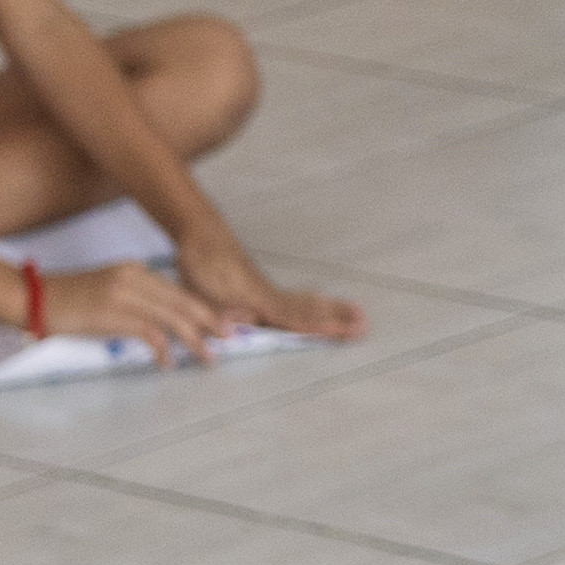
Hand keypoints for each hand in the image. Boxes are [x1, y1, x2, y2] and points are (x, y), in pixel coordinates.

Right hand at [43, 258, 240, 360]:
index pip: (180, 291)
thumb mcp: (110, 290)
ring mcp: (125, 294)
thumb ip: (137, 299)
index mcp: (137, 270)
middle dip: (210, 321)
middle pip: (184, 302)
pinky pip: (149, 333)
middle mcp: (136, 277)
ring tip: (208, 357)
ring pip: (173, 317)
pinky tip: (167, 363)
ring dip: (194, 340)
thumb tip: (162, 324)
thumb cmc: (69, 299)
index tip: (223, 321)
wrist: (33, 297)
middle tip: (230, 337)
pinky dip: (163, 349)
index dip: (204, 307)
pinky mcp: (113, 313)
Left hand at [165, 232, 361, 345]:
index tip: (343, 330)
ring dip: (332, 309)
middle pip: (309, 310)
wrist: (202, 233)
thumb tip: (231, 331)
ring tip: (358, 313)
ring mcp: (268, 291)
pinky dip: (314, 303)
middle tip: (365, 324)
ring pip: (306, 302)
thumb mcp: (200, 288)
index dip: (318, 326)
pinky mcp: (262, 289)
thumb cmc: (200, 260)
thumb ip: (217, 311)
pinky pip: (295, 299)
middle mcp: (268, 295)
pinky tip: (323, 303)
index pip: (293, 317)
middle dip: (337, 318)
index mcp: (256, 298)